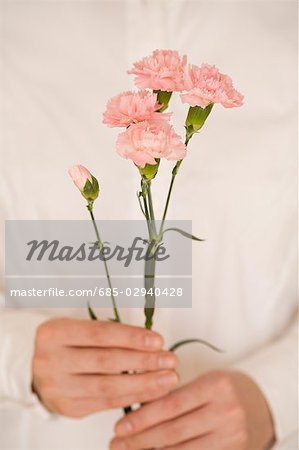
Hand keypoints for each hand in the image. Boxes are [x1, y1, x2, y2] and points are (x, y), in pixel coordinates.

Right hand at [32, 318, 177, 417]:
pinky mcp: (68, 408)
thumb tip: (152, 342)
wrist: (36, 368)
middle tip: (171, 360)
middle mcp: (51, 361)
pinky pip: (106, 404)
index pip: (99, 334)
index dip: (131, 337)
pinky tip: (152, 391)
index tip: (158, 340)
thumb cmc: (67, 343)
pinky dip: (133, 397)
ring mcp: (58, 388)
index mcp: (54, 333)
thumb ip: (109, 333)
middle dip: (143, 361)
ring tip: (169, 378)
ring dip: (144, 384)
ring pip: (107, 387)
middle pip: (105, 361)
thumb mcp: (78, 328)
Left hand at [111, 370, 274, 449]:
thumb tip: (135, 413)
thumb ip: (174, 395)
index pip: (171, 404)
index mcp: (216, 385)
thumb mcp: (202, 381)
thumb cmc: (222, 389)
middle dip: (140, 439)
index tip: (119, 426)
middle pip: (174, 431)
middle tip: (116, 443)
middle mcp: (226, 412)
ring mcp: (232, 436)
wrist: (260, 403)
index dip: (143, 417)